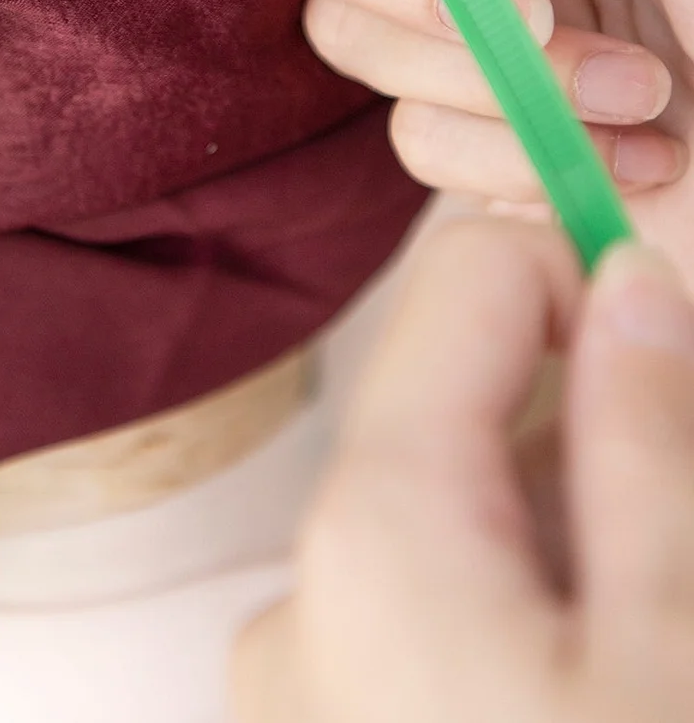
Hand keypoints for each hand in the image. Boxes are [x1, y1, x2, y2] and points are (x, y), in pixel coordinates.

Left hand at [233, 221, 693, 722]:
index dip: (587, 290)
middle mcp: (301, 589)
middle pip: (469, 411)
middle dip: (598, 449)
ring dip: (570, 548)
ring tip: (644, 650)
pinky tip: (591, 685)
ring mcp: (302, 684)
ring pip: (462, 523)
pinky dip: (520, 626)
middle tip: (675, 573)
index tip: (678, 366)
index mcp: (375, 530)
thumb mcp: (676, 637)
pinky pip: (430, 621)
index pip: (470, 276)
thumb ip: (646, 434)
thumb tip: (628, 276)